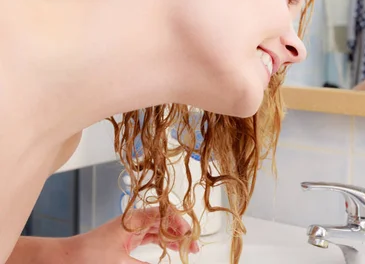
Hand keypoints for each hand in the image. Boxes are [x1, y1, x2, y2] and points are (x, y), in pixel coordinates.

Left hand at [63, 207, 199, 263]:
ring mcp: (129, 231)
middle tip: (194, 246)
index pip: (164, 213)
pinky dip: (162, 243)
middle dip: (180, 232)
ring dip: (173, 238)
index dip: (180, 222)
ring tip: (187, 249)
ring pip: (158, 230)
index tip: (189, 236)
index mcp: (133, 219)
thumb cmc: (86, 257)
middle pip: (164, 221)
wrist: (62, 260)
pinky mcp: (125, 240)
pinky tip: (170, 250)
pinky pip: (149, 238)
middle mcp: (133, 222)